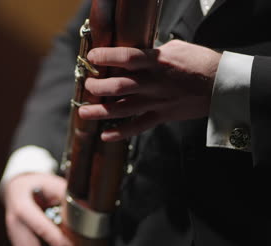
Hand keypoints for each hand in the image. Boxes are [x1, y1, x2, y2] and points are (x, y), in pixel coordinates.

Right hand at [3, 173, 74, 245]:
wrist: (15, 188)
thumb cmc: (35, 185)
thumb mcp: (51, 184)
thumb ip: (65, 197)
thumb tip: (83, 212)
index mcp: (22, 206)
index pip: (39, 227)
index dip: (56, 240)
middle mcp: (15, 224)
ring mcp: (13, 236)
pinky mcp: (16, 244)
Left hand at [79, 39, 221, 140]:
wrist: (223, 86)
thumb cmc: (200, 62)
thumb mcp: (176, 48)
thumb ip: (153, 52)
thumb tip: (135, 54)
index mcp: (158, 62)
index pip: (127, 58)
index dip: (107, 57)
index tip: (92, 56)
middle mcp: (154, 83)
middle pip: (119, 86)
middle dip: (98, 87)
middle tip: (88, 85)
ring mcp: (157, 102)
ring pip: (123, 109)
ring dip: (101, 111)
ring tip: (83, 112)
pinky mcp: (162, 116)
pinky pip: (138, 127)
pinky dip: (121, 133)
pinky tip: (105, 136)